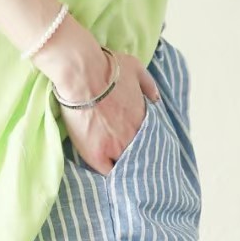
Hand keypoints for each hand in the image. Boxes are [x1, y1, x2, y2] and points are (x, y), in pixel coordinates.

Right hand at [59, 51, 160, 175]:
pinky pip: (106, 171)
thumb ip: (149, 85)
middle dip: (134, 155)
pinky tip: (107, 172)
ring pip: (123, 165)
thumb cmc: (107, 67)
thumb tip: (156, 98)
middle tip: (128, 157)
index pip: (149, 139)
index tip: (137, 142)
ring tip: (119, 170)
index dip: (142, 141)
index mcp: (143, 118)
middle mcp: (133, 135)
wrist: (83, 73)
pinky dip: (108, 172)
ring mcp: (115, 146)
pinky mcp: (97, 154)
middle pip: (138, 154)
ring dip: (122, 165)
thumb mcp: (136, 68)